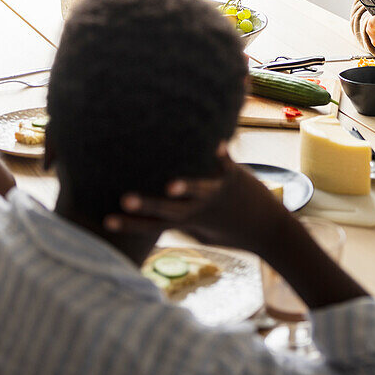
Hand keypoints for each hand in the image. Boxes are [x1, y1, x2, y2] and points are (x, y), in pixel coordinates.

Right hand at [104, 153, 292, 256]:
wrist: (269, 230)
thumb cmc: (230, 228)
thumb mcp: (200, 228)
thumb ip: (178, 219)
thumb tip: (156, 213)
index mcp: (187, 221)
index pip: (153, 224)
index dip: (129, 224)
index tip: (105, 221)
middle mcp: (199, 209)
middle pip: (168, 208)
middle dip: (146, 204)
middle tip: (125, 200)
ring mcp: (216, 193)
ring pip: (198, 189)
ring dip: (186, 187)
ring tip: (171, 185)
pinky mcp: (234, 178)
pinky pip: (227, 167)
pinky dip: (222, 157)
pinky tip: (218, 144)